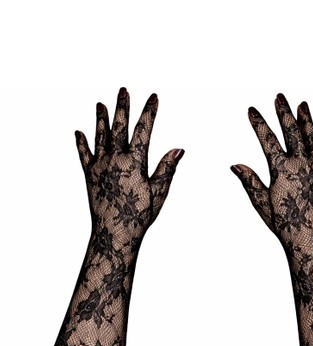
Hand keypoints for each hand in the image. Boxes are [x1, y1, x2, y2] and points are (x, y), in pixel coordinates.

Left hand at [75, 87, 183, 252]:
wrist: (114, 232)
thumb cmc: (139, 215)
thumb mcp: (159, 192)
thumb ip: (167, 168)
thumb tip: (178, 149)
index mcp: (134, 161)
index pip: (144, 130)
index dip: (149, 112)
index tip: (153, 97)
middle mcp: (115, 158)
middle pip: (119, 126)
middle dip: (122, 107)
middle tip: (123, 90)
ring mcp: (100, 165)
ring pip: (100, 136)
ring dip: (100, 119)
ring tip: (100, 104)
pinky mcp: (89, 175)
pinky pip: (84, 155)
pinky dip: (81, 143)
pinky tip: (79, 132)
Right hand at [231, 93, 312, 252]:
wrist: (310, 238)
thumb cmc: (283, 224)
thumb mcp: (262, 203)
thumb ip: (250, 181)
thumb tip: (235, 164)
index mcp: (281, 169)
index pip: (267, 139)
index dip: (258, 123)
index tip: (252, 109)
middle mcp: (301, 162)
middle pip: (291, 130)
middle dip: (283, 112)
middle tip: (279, 97)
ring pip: (312, 135)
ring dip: (306, 118)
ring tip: (302, 104)